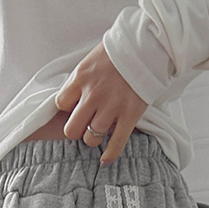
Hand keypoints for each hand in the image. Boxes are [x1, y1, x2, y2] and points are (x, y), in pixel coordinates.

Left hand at [54, 41, 148, 164]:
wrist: (147, 45)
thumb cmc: (119, 51)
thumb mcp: (91, 60)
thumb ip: (80, 80)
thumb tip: (72, 98)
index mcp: (81, 78)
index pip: (61, 104)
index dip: (67, 109)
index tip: (75, 108)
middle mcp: (93, 95)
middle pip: (72, 129)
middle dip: (77, 130)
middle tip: (85, 125)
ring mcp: (111, 107)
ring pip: (91, 139)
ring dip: (93, 139)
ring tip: (99, 132)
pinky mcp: (129, 115)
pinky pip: (116, 144)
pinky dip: (109, 155)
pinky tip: (105, 160)